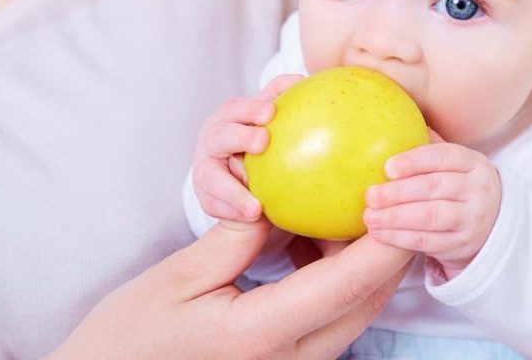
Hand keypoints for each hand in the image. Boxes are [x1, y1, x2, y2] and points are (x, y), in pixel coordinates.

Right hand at [49, 218, 413, 359]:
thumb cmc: (132, 334)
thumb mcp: (181, 276)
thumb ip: (238, 237)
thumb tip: (281, 199)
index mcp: (262, 333)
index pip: (346, 285)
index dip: (384, 242)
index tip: (400, 200)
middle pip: (365, 302)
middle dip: (388, 250)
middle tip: (387, 196)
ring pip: (352, 311)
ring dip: (362, 263)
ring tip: (352, 209)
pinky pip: (328, 318)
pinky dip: (335, 279)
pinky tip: (314, 241)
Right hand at [192, 75, 301, 221]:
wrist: (248, 197)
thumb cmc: (260, 153)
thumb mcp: (269, 127)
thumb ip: (279, 102)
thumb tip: (300, 79)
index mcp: (227, 120)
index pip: (235, 108)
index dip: (250, 108)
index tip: (270, 113)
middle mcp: (211, 141)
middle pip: (220, 135)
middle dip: (240, 136)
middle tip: (264, 142)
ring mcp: (205, 170)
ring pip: (211, 177)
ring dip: (234, 189)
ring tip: (255, 205)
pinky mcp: (205, 198)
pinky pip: (216, 205)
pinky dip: (234, 210)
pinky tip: (253, 215)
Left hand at [362, 136, 501, 280]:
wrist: (491, 223)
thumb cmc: (457, 184)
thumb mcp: (453, 163)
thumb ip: (428, 146)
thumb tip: (395, 118)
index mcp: (473, 162)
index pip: (444, 157)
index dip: (415, 161)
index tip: (387, 167)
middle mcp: (478, 190)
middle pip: (434, 188)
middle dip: (398, 192)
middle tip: (370, 195)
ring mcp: (472, 219)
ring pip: (431, 217)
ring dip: (396, 218)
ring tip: (369, 217)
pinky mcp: (462, 245)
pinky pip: (428, 241)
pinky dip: (400, 238)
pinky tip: (379, 232)